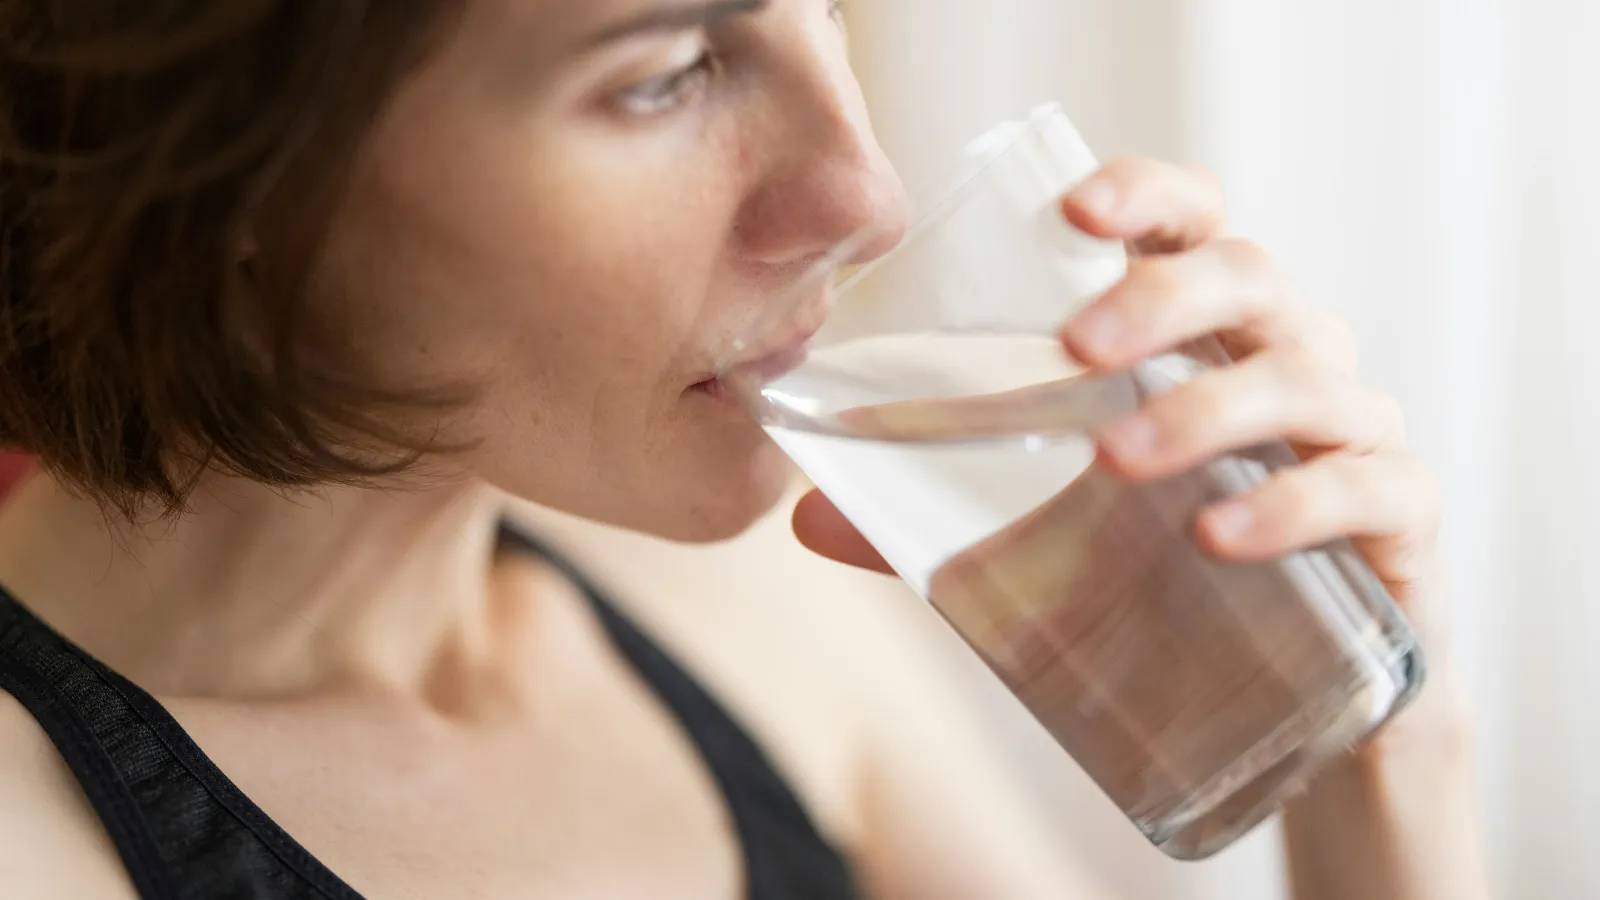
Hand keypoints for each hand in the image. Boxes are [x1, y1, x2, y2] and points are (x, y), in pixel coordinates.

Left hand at [792, 158, 1466, 755]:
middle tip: (1078, 349)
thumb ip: (937, 525)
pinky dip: (1294, 504)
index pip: (1190, 226)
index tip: (1073, 212)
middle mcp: (1285, 359)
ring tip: (1119, 462)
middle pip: (1249, 276)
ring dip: (1208, 409)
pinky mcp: (1399, 521)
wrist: (1304, 703)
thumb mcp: (1051, 544)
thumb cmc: (1169, 584)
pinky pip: (1368, 487)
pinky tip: (1220, 538)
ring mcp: (1352, 433)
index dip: (1145, 196)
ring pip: (1304, 375)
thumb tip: (805, 519)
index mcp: (1202, 338)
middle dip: (1163, 299)